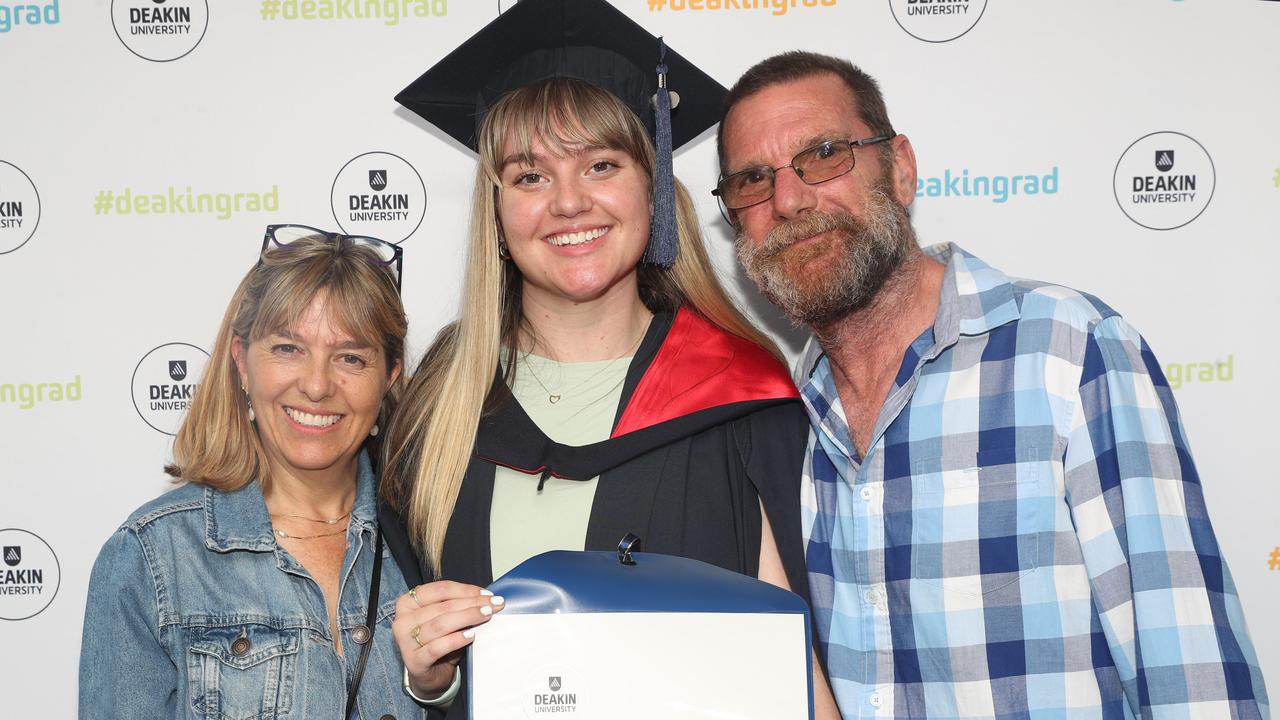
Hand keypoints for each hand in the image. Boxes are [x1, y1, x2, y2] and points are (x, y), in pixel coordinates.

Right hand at [392, 581, 504, 697]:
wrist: (429, 675)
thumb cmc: (438, 641)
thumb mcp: (445, 619)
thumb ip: (458, 606)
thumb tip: (486, 596)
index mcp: (408, 603)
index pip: (440, 590)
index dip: (465, 590)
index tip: (487, 593)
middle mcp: (403, 620)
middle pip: (442, 607)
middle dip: (472, 604)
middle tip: (493, 604)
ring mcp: (405, 641)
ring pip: (440, 624)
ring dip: (467, 617)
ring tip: (486, 615)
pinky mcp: (414, 661)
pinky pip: (437, 647)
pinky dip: (456, 639)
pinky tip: (471, 636)